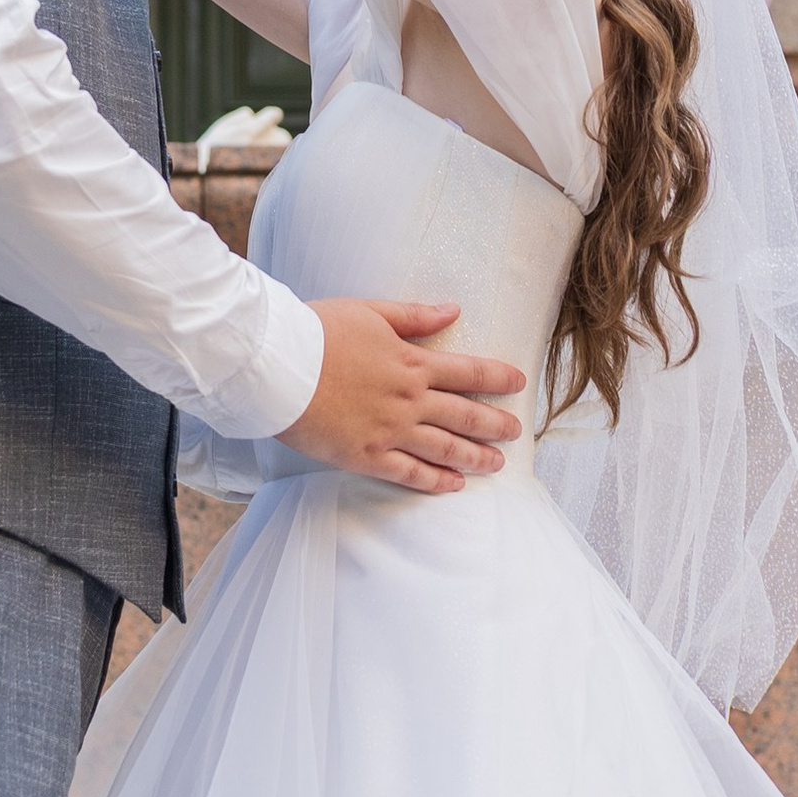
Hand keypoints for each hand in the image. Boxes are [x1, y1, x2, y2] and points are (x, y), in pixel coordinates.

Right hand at [279, 298, 524, 496]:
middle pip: (466, 415)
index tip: (518, 383)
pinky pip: (410, 473)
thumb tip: (453, 311)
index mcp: (412, 362)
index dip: (498, 378)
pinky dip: (436, 481)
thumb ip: (414, 316)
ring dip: (476, 457)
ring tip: (496, 463)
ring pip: (446, 448)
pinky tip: (453, 485)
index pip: (470, 372)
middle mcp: (410, 400)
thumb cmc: (317, 333)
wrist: (279, 366)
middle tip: (517, 432)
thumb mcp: (369, 312)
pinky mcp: (367, 456)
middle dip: (496, 424)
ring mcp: (391, 431)